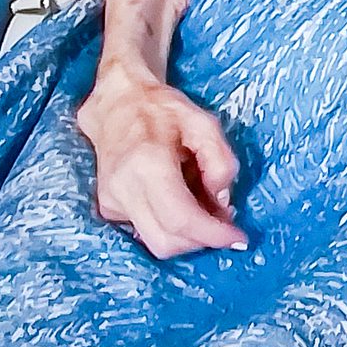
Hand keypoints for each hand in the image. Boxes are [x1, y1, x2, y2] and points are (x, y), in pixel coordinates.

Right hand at [76, 63, 244, 258]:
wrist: (117, 105)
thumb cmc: (163, 110)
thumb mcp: (204, 123)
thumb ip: (220, 161)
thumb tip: (222, 201)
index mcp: (147, 164)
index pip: (181, 219)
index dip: (213, 235)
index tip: (238, 238)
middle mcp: (123, 189)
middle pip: (166, 241)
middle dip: (202, 241)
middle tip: (226, 223)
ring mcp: (111, 202)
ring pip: (156, 242)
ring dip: (188, 236)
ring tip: (204, 205)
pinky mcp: (109, 209)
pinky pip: (147, 230)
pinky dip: (171, 225)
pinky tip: (181, 198)